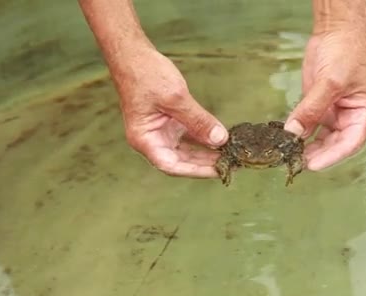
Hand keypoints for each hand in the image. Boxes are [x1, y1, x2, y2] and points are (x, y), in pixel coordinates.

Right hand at [111, 47, 228, 176]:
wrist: (133, 54)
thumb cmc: (145, 74)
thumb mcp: (175, 98)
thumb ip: (198, 121)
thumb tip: (220, 139)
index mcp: (145, 140)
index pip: (172, 165)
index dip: (196, 171)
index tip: (218, 170)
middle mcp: (152, 140)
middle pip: (182, 160)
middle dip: (206, 163)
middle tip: (231, 163)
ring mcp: (161, 131)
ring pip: (187, 149)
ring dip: (206, 152)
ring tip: (230, 154)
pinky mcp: (169, 122)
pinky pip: (189, 135)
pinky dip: (203, 137)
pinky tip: (220, 139)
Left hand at [284, 28, 365, 170]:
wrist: (336, 32)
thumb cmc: (346, 54)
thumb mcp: (329, 82)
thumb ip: (311, 108)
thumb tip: (293, 132)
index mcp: (363, 115)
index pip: (350, 143)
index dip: (332, 156)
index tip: (313, 164)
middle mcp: (349, 120)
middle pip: (333, 146)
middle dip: (315, 154)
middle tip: (295, 161)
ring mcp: (332, 116)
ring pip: (319, 140)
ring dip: (305, 147)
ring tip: (288, 154)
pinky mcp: (317, 109)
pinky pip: (307, 127)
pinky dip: (297, 133)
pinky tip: (285, 139)